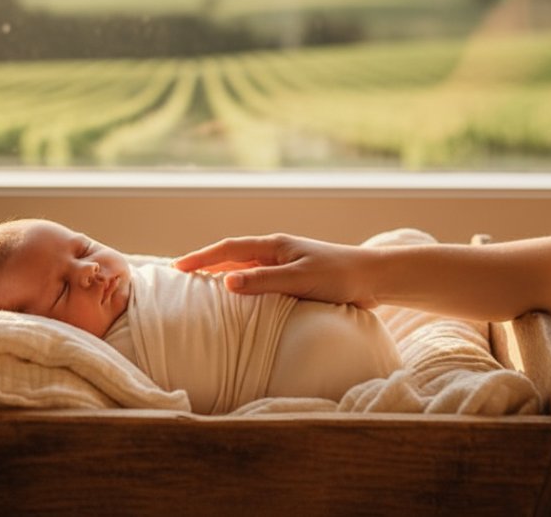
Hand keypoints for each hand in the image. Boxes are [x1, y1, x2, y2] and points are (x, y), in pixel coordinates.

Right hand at [173, 233, 379, 307]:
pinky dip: (242, 290)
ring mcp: (284, 265)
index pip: (228, 249)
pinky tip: (237, 304)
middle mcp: (276, 252)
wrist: (373, 279)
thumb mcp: (299, 279)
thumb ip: (264, 281)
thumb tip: (226, 282)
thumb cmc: (340, 276)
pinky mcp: (294, 280)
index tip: (177, 268)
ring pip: (245, 270)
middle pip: (232, 257)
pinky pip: (259, 283)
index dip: (201, 258)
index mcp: (274, 245)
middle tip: (179, 279)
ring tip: (200, 292)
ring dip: (222, 278)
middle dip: (206, 265)